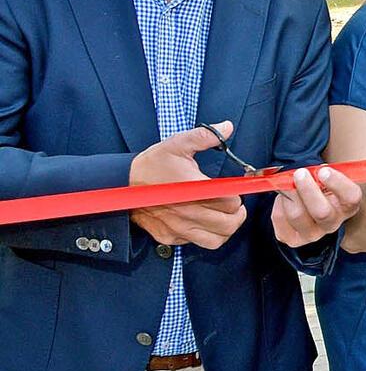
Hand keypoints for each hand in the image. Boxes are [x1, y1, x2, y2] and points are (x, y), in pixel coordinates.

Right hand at [129, 122, 247, 248]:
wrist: (122, 185)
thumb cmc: (153, 165)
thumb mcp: (177, 144)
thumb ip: (205, 136)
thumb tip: (227, 127)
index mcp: (193, 189)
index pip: (230, 202)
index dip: (237, 196)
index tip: (234, 190)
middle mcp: (187, 212)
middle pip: (228, 224)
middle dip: (237, 214)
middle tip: (234, 205)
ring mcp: (178, 227)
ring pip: (217, 240)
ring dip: (226, 229)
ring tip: (225, 216)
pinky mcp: (170, 237)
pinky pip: (197, 243)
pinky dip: (207, 236)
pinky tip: (205, 222)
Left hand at [271, 166, 362, 245]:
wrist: (305, 204)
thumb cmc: (319, 187)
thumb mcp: (326, 177)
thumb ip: (322, 173)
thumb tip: (309, 171)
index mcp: (347, 205)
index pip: (351, 197)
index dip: (338, 183)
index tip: (323, 171)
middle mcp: (332, 223)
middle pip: (322, 212)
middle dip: (308, 190)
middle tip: (299, 173)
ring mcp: (312, 234)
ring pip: (297, 215)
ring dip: (289, 194)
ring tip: (287, 184)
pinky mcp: (293, 239)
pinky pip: (280, 219)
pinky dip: (278, 204)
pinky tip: (283, 198)